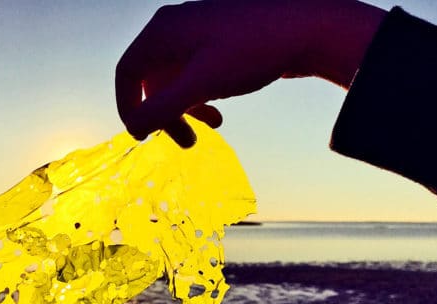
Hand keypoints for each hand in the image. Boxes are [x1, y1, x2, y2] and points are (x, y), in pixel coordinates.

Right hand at [116, 0, 384, 146]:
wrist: (308, 27)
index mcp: (164, 31)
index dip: (128, 107)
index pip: (127, 72)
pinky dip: (202, 98)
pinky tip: (221, 114)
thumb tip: (134, 129)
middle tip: (187, 143)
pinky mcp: (219, 42)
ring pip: (176, 80)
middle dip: (165, 114)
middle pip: (151, 79)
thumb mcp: (203, 83)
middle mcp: (176, 28)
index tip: (142, 136)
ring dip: (187, 110)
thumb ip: (164, 108)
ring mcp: (198, 33)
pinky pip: (197, 76)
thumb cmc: (253, 50)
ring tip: (213, 128)